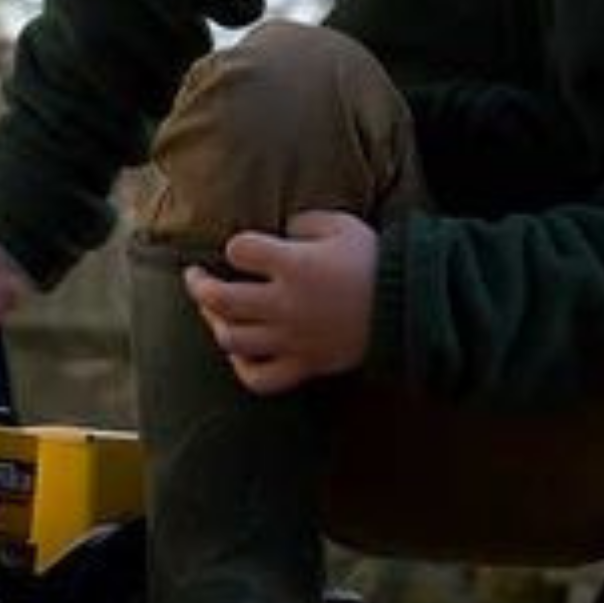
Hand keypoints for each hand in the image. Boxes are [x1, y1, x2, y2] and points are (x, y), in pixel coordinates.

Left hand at [183, 209, 377, 395]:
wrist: (409, 308)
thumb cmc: (374, 261)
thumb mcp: (341, 225)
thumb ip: (303, 223)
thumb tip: (281, 234)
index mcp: (294, 265)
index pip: (239, 251)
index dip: (236, 246)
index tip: (244, 247)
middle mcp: (285, 304)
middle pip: (220, 299)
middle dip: (199, 285)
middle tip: (195, 276)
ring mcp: (291, 339)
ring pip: (232, 339)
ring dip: (215, 323)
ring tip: (214, 312)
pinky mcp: (304, 364)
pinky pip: (260, 378)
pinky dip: (242, 367)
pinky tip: (239, 353)